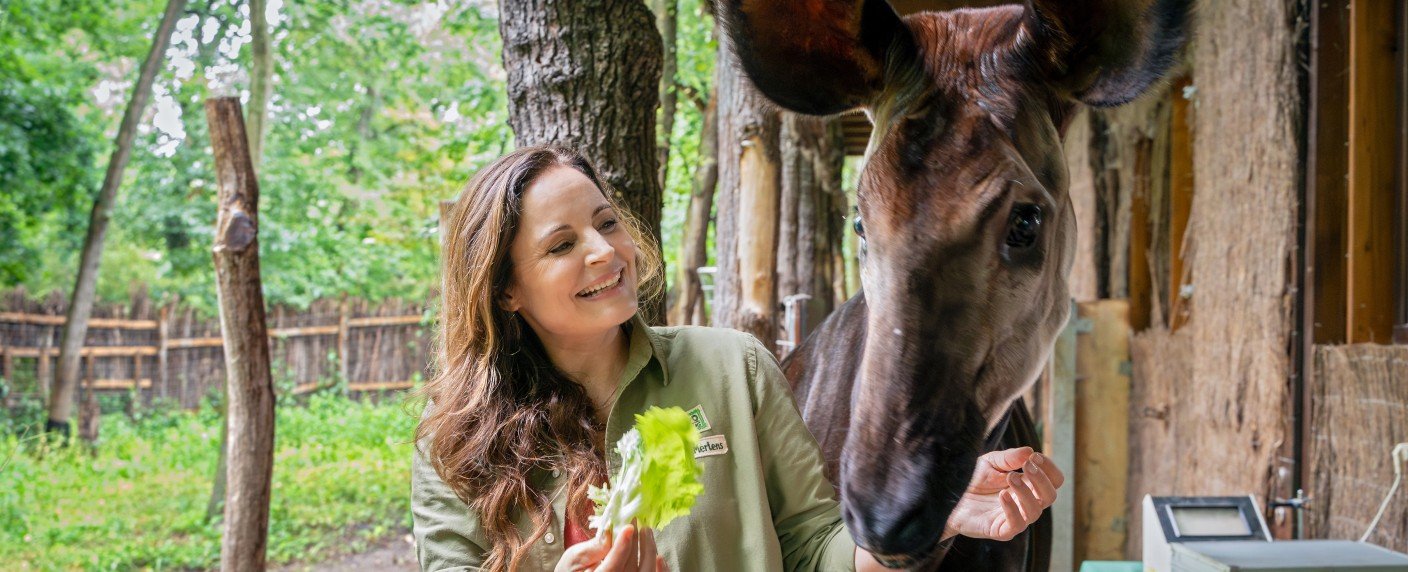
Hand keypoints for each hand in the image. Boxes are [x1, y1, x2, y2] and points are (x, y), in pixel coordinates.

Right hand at [554, 525, 668, 571]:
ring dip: (650, 551)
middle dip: (639, 543)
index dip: (622, 547)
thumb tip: (610, 533)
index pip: (613, 567)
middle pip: (633, 569)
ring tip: (647, 530)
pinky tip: (659, 556)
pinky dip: (660, 570)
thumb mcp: (572, 560)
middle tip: (638, 521)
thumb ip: (590, 550)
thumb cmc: (570, 571)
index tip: (629, 527)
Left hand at [943, 447, 1064, 541]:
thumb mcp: (990, 463)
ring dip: (1027, 492)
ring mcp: (1014, 517)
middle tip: (1027, 465)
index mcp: (1027, 485)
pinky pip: (1016, 525)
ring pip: (1035, 511)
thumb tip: (1030, 451)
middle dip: (1042, 479)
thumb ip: (1009, 458)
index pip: (1053, 481)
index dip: (1049, 468)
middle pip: (1050, 496)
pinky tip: (1003, 495)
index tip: (1035, 456)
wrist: (947, 496)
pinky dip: (1013, 509)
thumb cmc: (971, 479)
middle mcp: (1025, 502)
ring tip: (1011, 477)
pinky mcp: (1001, 530)